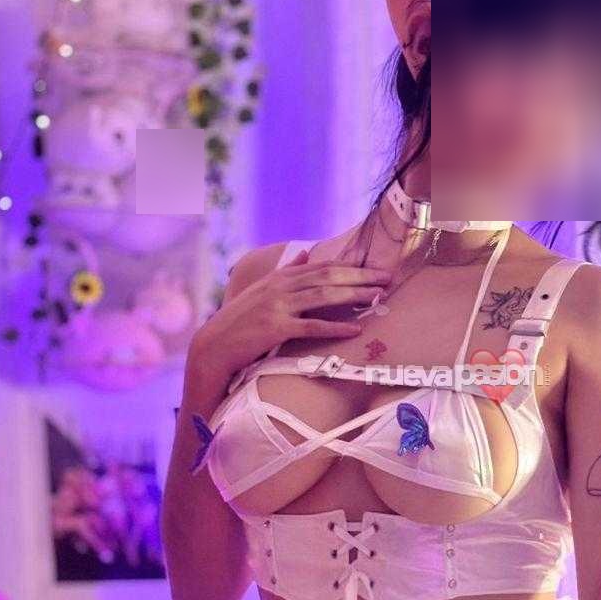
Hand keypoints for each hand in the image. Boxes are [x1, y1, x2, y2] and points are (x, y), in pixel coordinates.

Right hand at [189, 250, 390, 382]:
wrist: (214, 344)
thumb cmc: (240, 320)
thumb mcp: (262, 290)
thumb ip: (286, 271)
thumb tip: (305, 255)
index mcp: (280, 277)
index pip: (322, 266)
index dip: (351, 266)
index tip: (374, 268)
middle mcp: (281, 287)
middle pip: (328, 276)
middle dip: (360, 276)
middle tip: (386, 278)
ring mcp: (278, 306)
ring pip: (324, 296)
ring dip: (354, 295)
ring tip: (378, 297)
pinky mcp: (276, 328)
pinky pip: (312, 326)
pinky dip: (335, 327)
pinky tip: (355, 329)